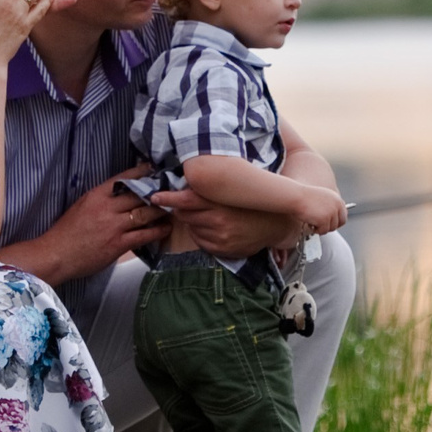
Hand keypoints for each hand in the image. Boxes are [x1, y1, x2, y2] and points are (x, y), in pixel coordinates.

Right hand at [29, 169, 168, 274]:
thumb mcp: (82, 205)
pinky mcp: (118, 244)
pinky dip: (157, 231)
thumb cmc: (67, 231)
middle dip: (157, 191)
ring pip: (145, 214)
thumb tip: (121, 193)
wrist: (57, 254)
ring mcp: (114, 226)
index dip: (141, 172)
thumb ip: (101, 198)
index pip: (123, 178)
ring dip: (161, 211)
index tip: (154, 168)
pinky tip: (166, 228)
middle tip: (172, 189)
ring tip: (172, 208)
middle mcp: (107, 208)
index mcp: (96, 195)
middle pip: (139, 195)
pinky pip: (144, 235)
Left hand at [149, 188, 297, 259]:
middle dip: (182, 209)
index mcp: (220, 200)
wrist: (276, 225)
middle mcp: (218, 218)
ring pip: (191, 227)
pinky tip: (215, 229)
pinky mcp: (222, 249)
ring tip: (210, 217)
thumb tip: (186, 183)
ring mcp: (220, 236)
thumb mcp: (233, 191)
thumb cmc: (252, 204)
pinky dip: (202, 235)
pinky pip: (200, 241)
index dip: (168, 197)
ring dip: (194, 222)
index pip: (187, 199)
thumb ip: (212, 188)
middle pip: (185, 214)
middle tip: (188, 205)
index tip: (155, 196)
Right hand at [293, 184, 347, 234]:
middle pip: (340, 223)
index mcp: (337, 199)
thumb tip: (332, 218)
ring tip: (312, 221)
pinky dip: (316, 230)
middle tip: (321, 226)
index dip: (336, 221)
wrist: (295, 196)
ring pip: (331, 228)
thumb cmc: (304, 197)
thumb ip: (330, 206)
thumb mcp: (322, 198)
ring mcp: (332, 213)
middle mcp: (337, 205)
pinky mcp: (325, 220)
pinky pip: (323, 231)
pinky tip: (309, 222)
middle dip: (331, 226)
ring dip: (321, 228)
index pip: (343, 215)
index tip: (330, 224)